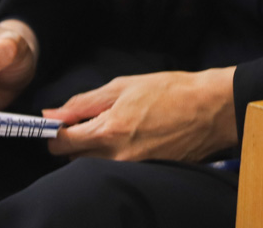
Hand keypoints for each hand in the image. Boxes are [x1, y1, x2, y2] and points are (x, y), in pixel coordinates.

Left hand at [44, 67, 237, 161]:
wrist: (210, 109)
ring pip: (94, 165)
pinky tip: (130, 138)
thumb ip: (83, 103)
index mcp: (108, 132)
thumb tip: (52, 113)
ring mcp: (133, 169)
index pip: (60, 144)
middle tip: (92, 120)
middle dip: (75, 140)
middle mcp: (117, 157)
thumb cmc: (169, 91)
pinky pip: (116, 169)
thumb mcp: (122, 86)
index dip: (54, 132)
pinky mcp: (146, 174)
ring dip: (94, 150)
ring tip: (115, 127)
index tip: (58, 123)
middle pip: (74, 158)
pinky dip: (114, 156)